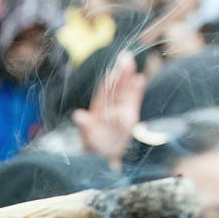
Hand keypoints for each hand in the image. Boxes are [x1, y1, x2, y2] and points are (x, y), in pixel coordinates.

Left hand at [72, 51, 144, 168]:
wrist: (104, 160)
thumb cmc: (94, 149)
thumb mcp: (89, 138)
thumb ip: (86, 126)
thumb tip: (78, 116)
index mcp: (97, 110)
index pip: (104, 92)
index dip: (109, 81)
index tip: (113, 69)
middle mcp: (109, 108)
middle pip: (117, 88)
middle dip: (121, 74)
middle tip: (126, 57)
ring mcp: (121, 111)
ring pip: (126, 92)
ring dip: (130, 79)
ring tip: (134, 66)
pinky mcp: (130, 117)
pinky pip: (133, 101)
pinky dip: (136, 91)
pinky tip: (140, 79)